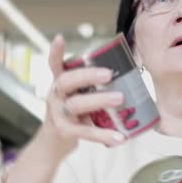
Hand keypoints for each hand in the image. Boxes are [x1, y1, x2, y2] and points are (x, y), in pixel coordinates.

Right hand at [38, 35, 126, 158]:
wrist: (53, 143)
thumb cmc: (73, 115)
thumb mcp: (78, 96)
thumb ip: (92, 86)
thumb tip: (127, 75)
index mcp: (60, 83)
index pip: (55, 64)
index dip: (56, 52)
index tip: (60, 38)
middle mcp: (55, 96)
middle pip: (67, 81)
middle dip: (87, 75)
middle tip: (109, 74)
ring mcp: (58, 114)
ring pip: (76, 104)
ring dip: (99, 100)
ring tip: (120, 98)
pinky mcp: (64, 131)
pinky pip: (85, 131)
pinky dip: (103, 134)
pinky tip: (119, 136)